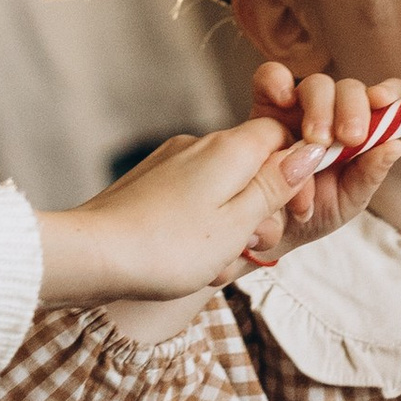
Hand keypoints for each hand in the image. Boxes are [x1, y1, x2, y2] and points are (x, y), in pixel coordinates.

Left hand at [34, 115, 314, 319]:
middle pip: (253, 168)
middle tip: (249, 246)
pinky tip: (187, 263)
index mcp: (229, 149)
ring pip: (223, 193)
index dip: (297, 173)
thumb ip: (275, 187)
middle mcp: (200, 146)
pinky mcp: (151, 184)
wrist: (92, 256)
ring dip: (229, 230)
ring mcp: (172, 164)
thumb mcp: (237, 223)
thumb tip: (308, 152)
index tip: (295, 210)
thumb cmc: (168, 247)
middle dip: (259, 212)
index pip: (282, 136)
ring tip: (211, 265)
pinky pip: (193, 203)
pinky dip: (200, 232)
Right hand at [247, 58, 400, 244]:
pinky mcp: (266, 105)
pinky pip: (270, 78)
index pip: (383, 100)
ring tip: (315, 140)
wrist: (268, 231)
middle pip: (349, 89)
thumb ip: (369, 174)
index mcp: (361, 132)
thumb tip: (395, 146)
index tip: (383, 102)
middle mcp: (333, 113)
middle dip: (352, 108)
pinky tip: (283, 100)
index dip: (389, 92)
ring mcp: (299, 106)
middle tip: (349, 138)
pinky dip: (278, 81)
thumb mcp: (347, 201)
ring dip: (321, 107)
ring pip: (316, 84)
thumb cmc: (315, 213)